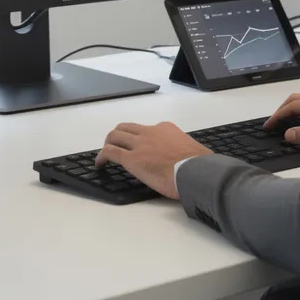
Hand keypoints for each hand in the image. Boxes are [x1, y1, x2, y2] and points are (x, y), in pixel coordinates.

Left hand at [95, 122, 211, 198]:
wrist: (195, 171)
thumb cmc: (200, 165)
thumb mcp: (194, 150)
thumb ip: (185, 151)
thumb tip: (190, 161)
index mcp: (167, 129)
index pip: (148, 129)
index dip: (141, 138)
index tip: (141, 148)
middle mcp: (150, 132)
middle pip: (127, 127)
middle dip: (119, 135)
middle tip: (116, 146)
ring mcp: (139, 144)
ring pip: (115, 135)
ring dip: (109, 143)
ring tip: (106, 153)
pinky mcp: (131, 159)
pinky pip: (110, 152)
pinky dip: (101, 156)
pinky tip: (100, 164)